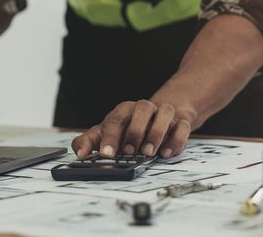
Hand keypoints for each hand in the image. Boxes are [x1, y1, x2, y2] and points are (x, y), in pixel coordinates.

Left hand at [71, 100, 193, 159]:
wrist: (156, 119)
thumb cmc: (127, 129)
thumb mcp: (105, 134)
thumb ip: (89, 142)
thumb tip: (79, 154)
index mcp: (124, 110)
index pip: (116, 119)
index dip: (110, 136)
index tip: (106, 154)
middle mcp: (144, 109)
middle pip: (141, 110)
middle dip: (135, 132)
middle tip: (129, 152)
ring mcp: (163, 114)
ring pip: (164, 113)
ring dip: (156, 133)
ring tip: (148, 152)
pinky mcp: (180, 122)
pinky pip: (182, 126)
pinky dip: (176, 139)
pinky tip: (166, 153)